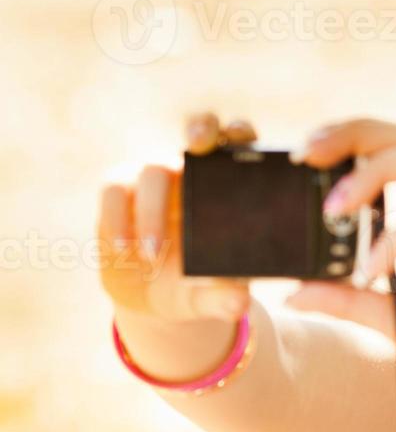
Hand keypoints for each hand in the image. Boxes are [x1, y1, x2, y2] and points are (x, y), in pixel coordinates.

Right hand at [97, 112, 258, 322]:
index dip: (243, 134)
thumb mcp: (211, 297)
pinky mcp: (119, 192)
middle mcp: (193, 173)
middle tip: (199, 149)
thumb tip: (238, 303)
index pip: (243, 144)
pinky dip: (119, 218)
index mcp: (228, 188)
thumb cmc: (196, 287)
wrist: (153, 297)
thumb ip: (225, 298)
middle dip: (203, 129)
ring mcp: (154, 178)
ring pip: (152, 167)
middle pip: (202, 128)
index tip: (244, 142)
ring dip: (154, 210)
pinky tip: (126, 250)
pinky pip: (114, 189)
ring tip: (154, 256)